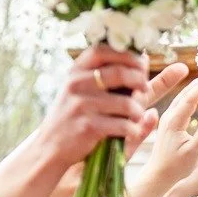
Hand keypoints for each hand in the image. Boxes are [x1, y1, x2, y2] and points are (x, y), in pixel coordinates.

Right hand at [36, 45, 153, 168]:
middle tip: (146, 89)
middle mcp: (77, 84)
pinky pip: (122, 125)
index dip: (128, 55)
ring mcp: (82, 105)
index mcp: (76, 71)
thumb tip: (145, 59)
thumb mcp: (83, 89)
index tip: (142, 64)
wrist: (51, 145)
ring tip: (138, 116)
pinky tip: (132, 131)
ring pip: (125, 103)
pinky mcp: (88, 127)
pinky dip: (133, 129)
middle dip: (140, 81)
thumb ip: (110, 74)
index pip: (104, 51)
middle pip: (119, 73)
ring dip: (138, 111)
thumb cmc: (74, 115)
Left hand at [138, 74, 197, 196]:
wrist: (158, 174)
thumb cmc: (176, 167)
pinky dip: (191, 94)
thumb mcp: (194, 152)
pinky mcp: (168, 122)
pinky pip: (180, 102)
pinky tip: (197, 92)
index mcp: (174, 121)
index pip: (190, 98)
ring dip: (195, 85)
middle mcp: (169, 116)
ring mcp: (168, 118)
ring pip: (182, 96)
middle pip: (186, 92)